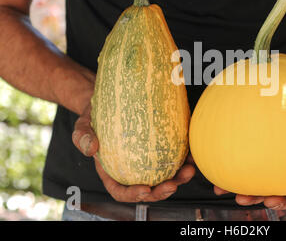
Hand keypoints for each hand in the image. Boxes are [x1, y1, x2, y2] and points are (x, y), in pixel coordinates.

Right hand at [72, 102, 194, 202]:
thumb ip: (82, 136)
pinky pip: (173, 157)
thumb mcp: (82, 125)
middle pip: (148, 188)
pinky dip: (184, 158)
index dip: (133, 195)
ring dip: (179, 177)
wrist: (107, 101)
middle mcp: (132, 170)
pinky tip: (192, 153)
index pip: (121, 191)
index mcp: (112, 172)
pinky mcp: (160, 148)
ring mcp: (147, 161)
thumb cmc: (93, 116)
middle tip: (174, 184)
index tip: (146, 189)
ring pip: (165, 176)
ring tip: (189, 170)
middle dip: (162, 191)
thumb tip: (91, 149)